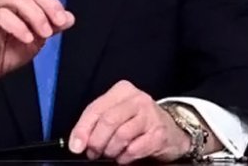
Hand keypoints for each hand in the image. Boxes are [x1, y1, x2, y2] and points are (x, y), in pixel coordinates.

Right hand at [0, 0, 74, 89]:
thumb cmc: (4, 49)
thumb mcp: (36, 38)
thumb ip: (50, 25)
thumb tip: (68, 18)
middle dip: (48, 3)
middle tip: (59, 22)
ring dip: (36, 16)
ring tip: (43, 33)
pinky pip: (3, 15)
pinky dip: (19, 27)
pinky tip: (26, 38)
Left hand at [68, 81, 195, 163]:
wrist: (171, 131)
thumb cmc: (137, 122)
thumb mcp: (116, 115)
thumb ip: (95, 124)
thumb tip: (77, 143)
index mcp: (122, 91)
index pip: (95, 109)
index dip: (82, 130)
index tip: (76, 146)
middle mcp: (137, 99)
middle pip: (108, 121)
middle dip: (96, 142)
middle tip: (93, 153)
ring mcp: (150, 115)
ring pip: (121, 135)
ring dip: (111, 150)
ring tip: (111, 154)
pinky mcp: (159, 133)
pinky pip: (135, 149)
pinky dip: (125, 157)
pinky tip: (124, 156)